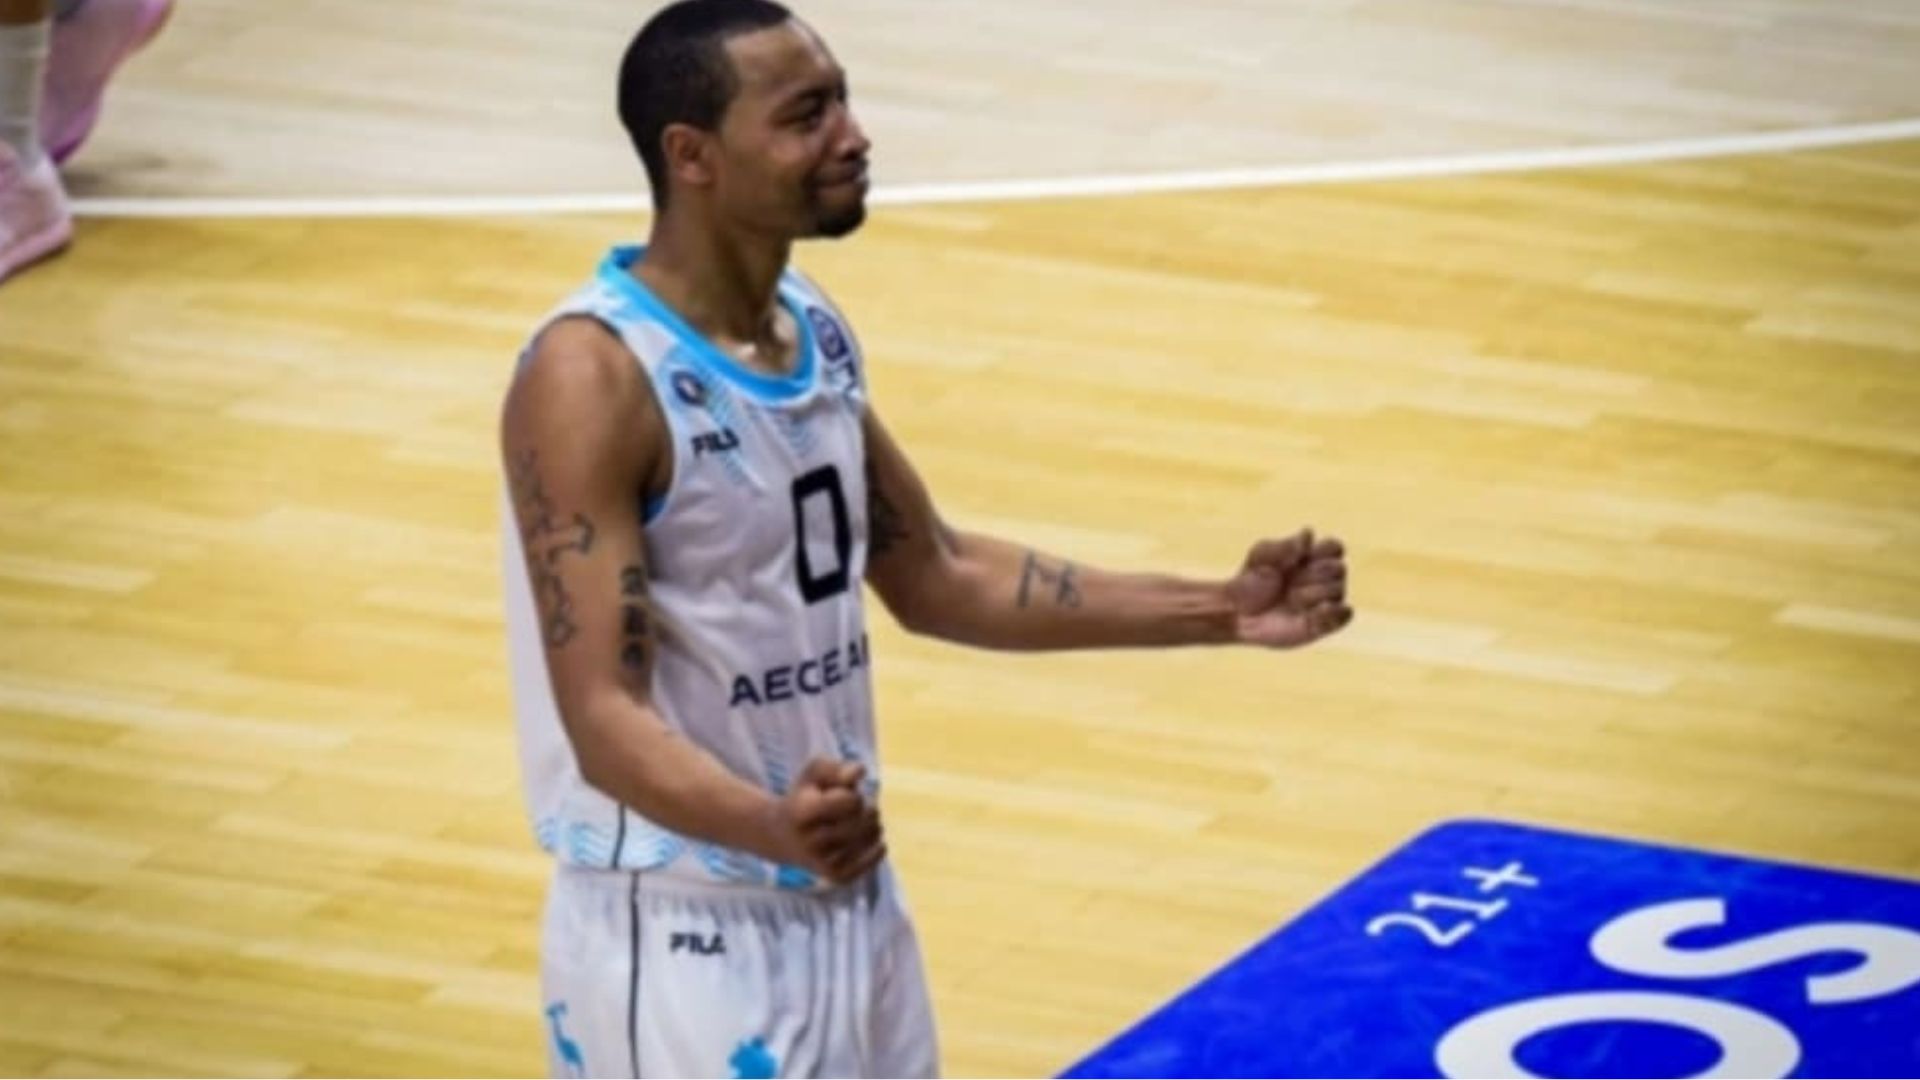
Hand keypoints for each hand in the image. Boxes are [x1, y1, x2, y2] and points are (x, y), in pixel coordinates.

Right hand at [770, 758, 885, 884]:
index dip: (853, 794)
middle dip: (868, 809)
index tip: (843, 796)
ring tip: (866, 821)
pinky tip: (877, 841)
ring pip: (869, 839)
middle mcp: (809, 840)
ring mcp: (821, 862)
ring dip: (875, 826)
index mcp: (801, 811)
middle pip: (862, 820)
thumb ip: (837, 768)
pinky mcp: (833, 876)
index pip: (850, 801)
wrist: (780, 836)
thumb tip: (859, 773)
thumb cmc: (803, 797)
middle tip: (860, 808)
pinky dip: (877, 850)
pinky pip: (868, 864)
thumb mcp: (813, 774)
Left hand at [1226, 529, 1352, 647]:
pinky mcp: (1324, 624)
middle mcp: (1322, 578)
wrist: (1239, 612)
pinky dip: (1334, 611)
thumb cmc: (1250, 580)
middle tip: (1291, 581)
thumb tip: (1308, 535)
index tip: (1299, 557)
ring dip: (1314, 593)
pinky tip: (1315, 611)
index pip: (1335, 547)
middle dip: (1314, 573)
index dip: (1322, 551)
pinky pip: (1345, 614)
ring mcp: (1324, 601)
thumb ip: (1284, 545)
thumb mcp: (1261, 555)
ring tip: (1291, 599)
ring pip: (1338, 590)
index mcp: (1311, 557)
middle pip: (1338, 568)